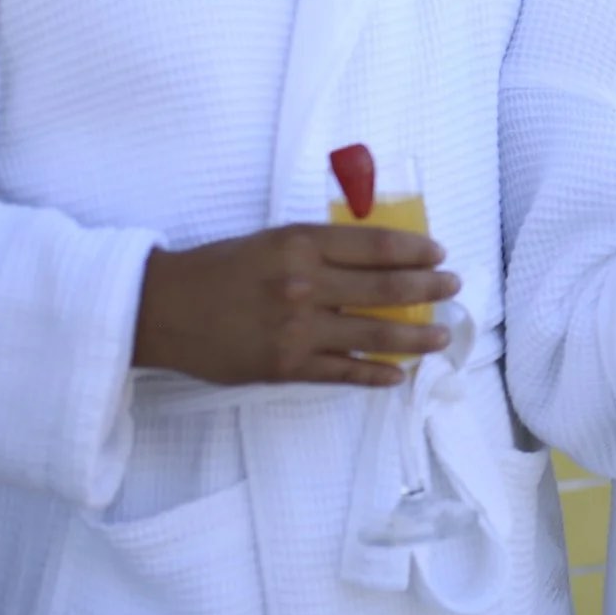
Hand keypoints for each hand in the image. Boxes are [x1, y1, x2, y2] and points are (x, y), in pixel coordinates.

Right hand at [131, 224, 464, 387]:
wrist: (163, 308)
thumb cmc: (219, 268)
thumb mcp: (272, 240)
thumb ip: (320, 248)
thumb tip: (377, 257)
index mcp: (301, 243)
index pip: (377, 245)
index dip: (416, 250)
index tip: (439, 254)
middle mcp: (305, 284)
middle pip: (386, 288)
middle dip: (429, 289)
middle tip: (452, 288)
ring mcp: (297, 329)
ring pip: (374, 335)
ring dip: (416, 337)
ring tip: (440, 335)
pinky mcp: (286, 365)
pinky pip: (344, 372)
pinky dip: (376, 374)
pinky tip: (398, 374)